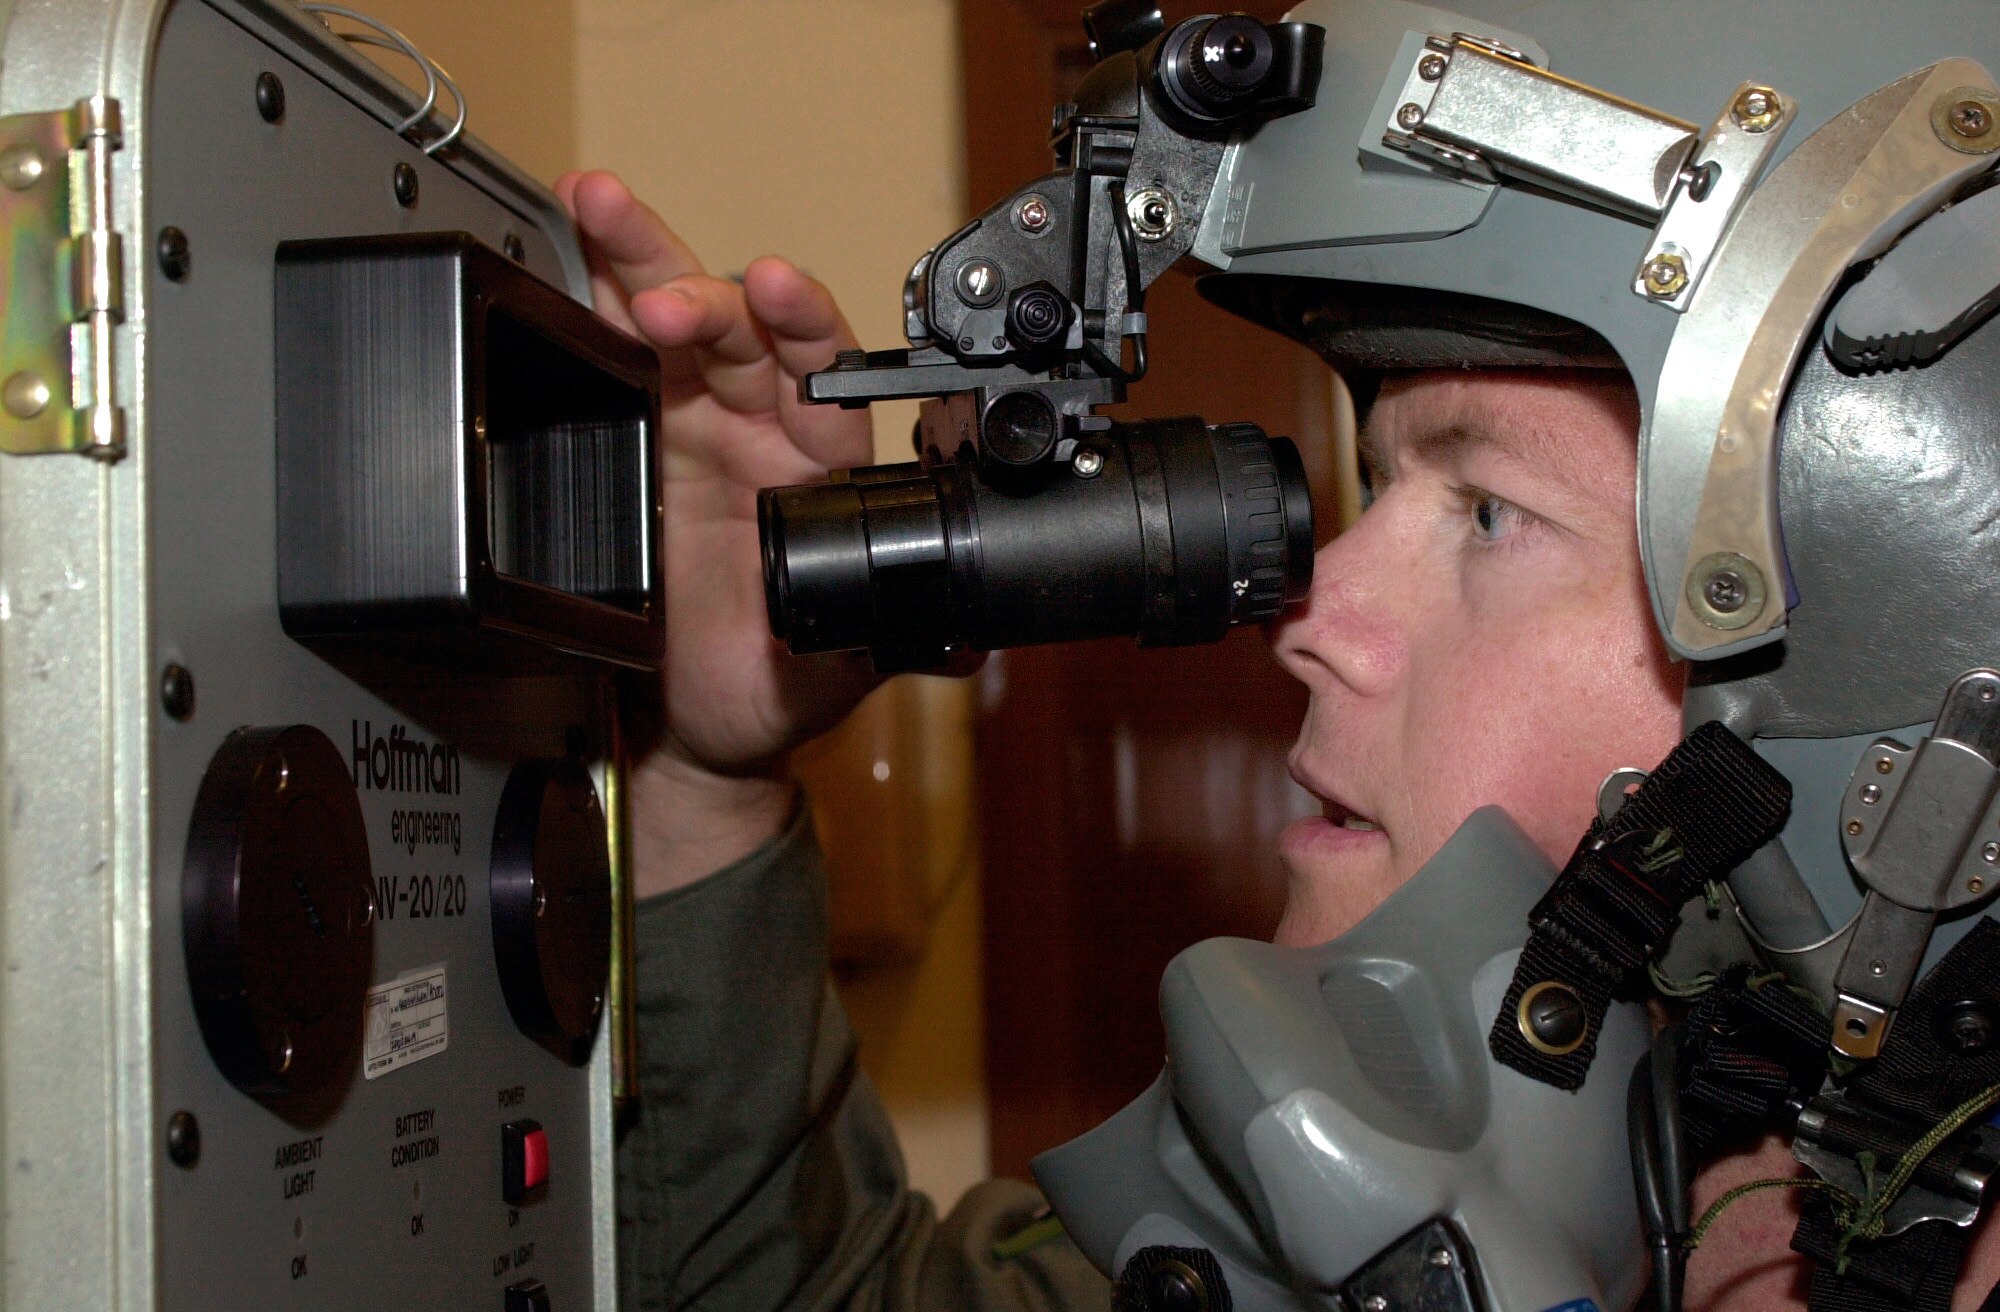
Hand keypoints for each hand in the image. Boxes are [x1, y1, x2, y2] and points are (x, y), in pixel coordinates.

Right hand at [556, 171, 879, 887]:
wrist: (701, 731)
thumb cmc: (778, 687)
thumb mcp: (837, 669)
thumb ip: (885, 639)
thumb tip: (959, 643)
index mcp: (824, 465)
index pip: (824, 374)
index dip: (804, 327)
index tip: (776, 290)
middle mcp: (762, 429)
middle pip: (740, 329)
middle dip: (702, 298)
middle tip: (663, 295)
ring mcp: (692, 425)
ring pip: (671, 320)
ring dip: (638, 260)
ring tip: (599, 203)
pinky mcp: (628, 436)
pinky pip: (608, 350)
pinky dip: (585, 292)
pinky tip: (566, 240)